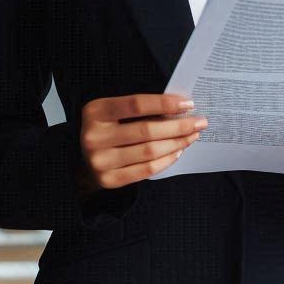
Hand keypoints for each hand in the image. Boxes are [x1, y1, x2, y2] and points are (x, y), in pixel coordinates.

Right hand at [78, 93, 205, 191]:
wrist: (83, 158)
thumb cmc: (108, 128)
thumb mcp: (114, 111)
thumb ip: (140, 109)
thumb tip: (180, 107)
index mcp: (96, 111)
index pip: (137, 104)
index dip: (165, 104)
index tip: (188, 104)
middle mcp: (94, 136)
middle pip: (147, 130)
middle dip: (179, 126)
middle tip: (200, 122)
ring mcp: (100, 160)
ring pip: (150, 151)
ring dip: (177, 143)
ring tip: (192, 136)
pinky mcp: (109, 179)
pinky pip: (146, 170)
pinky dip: (166, 160)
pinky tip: (178, 151)